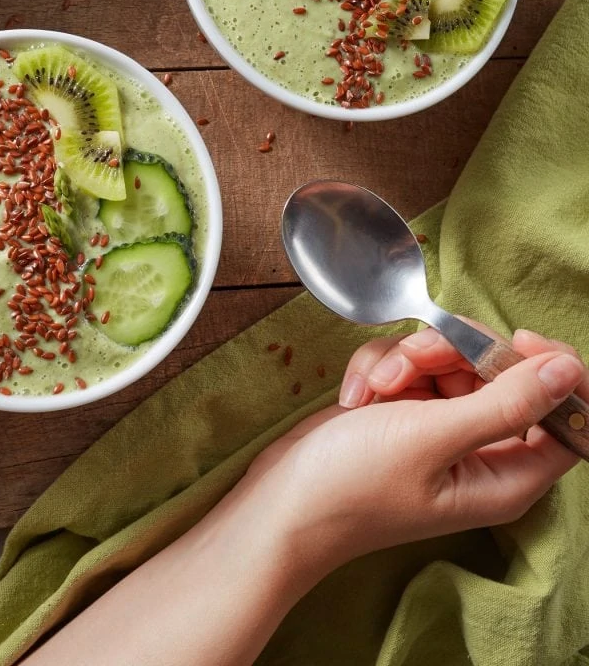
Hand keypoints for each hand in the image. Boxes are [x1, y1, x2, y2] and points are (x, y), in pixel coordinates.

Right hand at [238, 325, 587, 586]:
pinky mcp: (404, 410)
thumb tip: (569, 370)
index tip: (514, 341)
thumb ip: (507, 403)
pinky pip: (412, 364)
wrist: (280, 499)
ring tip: (376, 386)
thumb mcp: (432, 438)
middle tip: (415, 360)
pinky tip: (357, 395)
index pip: (568, 414)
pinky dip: (382, 367)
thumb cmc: (354, 485)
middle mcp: (480, 449)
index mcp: (507, 474)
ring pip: (451, 359)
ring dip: (410, 358)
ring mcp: (439, 427)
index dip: (552, 370)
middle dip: (454, 353)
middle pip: (501, 371)